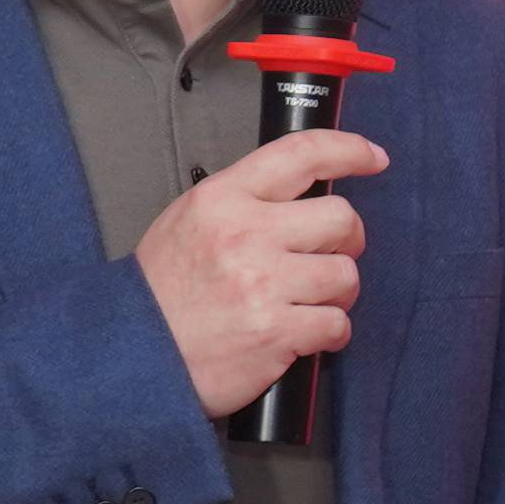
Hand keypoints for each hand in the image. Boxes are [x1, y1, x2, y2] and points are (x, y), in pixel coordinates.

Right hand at [135, 130, 386, 413]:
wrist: (132, 353)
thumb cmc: (163, 292)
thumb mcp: (190, 221)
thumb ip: (245, 201)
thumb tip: (303, 194)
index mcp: (223, 199)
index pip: (300, 155)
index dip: (348, 150)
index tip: (372, 158)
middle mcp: (246, 235)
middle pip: (342, 217)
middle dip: (347, 240)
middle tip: (330, 255)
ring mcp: (263, 284)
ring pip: (345, 274)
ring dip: (338, 292)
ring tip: (308, 302)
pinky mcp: (277, 331)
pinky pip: (337, 324)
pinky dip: (330, 333)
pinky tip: (306, 334)